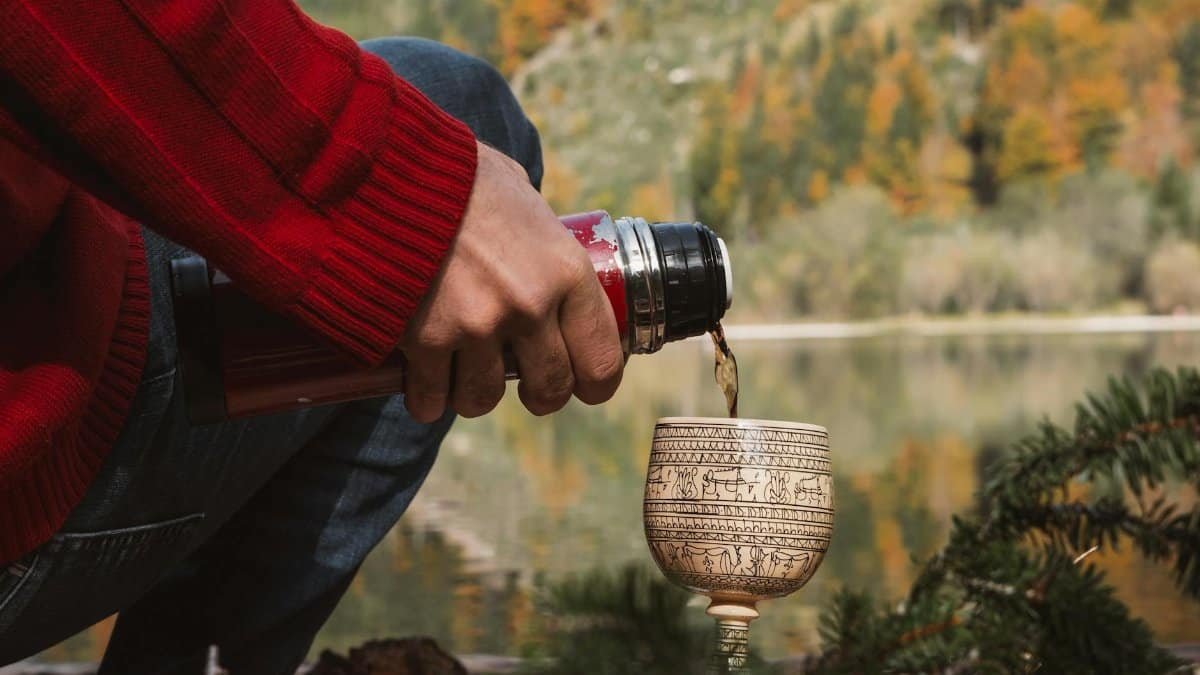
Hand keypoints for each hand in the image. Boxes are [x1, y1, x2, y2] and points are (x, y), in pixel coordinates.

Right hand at [401, 142, 623, 421]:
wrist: (385, 168)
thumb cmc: (455, 173)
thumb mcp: (520, 194)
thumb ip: (538, 234)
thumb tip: (545, 250)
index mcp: (567, 270)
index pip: (602, 359)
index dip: (595, 383)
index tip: (582, 384)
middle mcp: (530, 305)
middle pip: (549, 388)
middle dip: (537, 394)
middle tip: (522, 383)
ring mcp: (478, 326)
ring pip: (485, 399)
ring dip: (474, 393)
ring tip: (462, 373)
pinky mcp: (426, 340)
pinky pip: (432, 399)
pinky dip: (426, 398)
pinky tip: (422, 383)